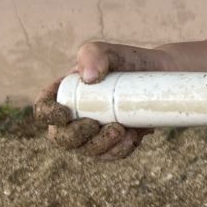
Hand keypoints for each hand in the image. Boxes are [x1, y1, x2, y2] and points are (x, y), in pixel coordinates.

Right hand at [34, 41, 169, 161]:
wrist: (162, 76)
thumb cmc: (130, 61)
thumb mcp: (110, 51)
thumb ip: (94, 54)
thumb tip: (89, 78)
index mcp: (66, 93)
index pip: (44, 109)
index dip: (48, 115)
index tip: (65, 113)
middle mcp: (75, 116)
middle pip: (60, 138)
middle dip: (75, 137)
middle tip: (96, 125)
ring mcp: (94, 132)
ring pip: (86, 150)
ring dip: (100, 146)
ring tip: (121, 130)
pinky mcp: (113, 142)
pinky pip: (109, 155)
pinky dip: (118, 151)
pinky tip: (131, 138)